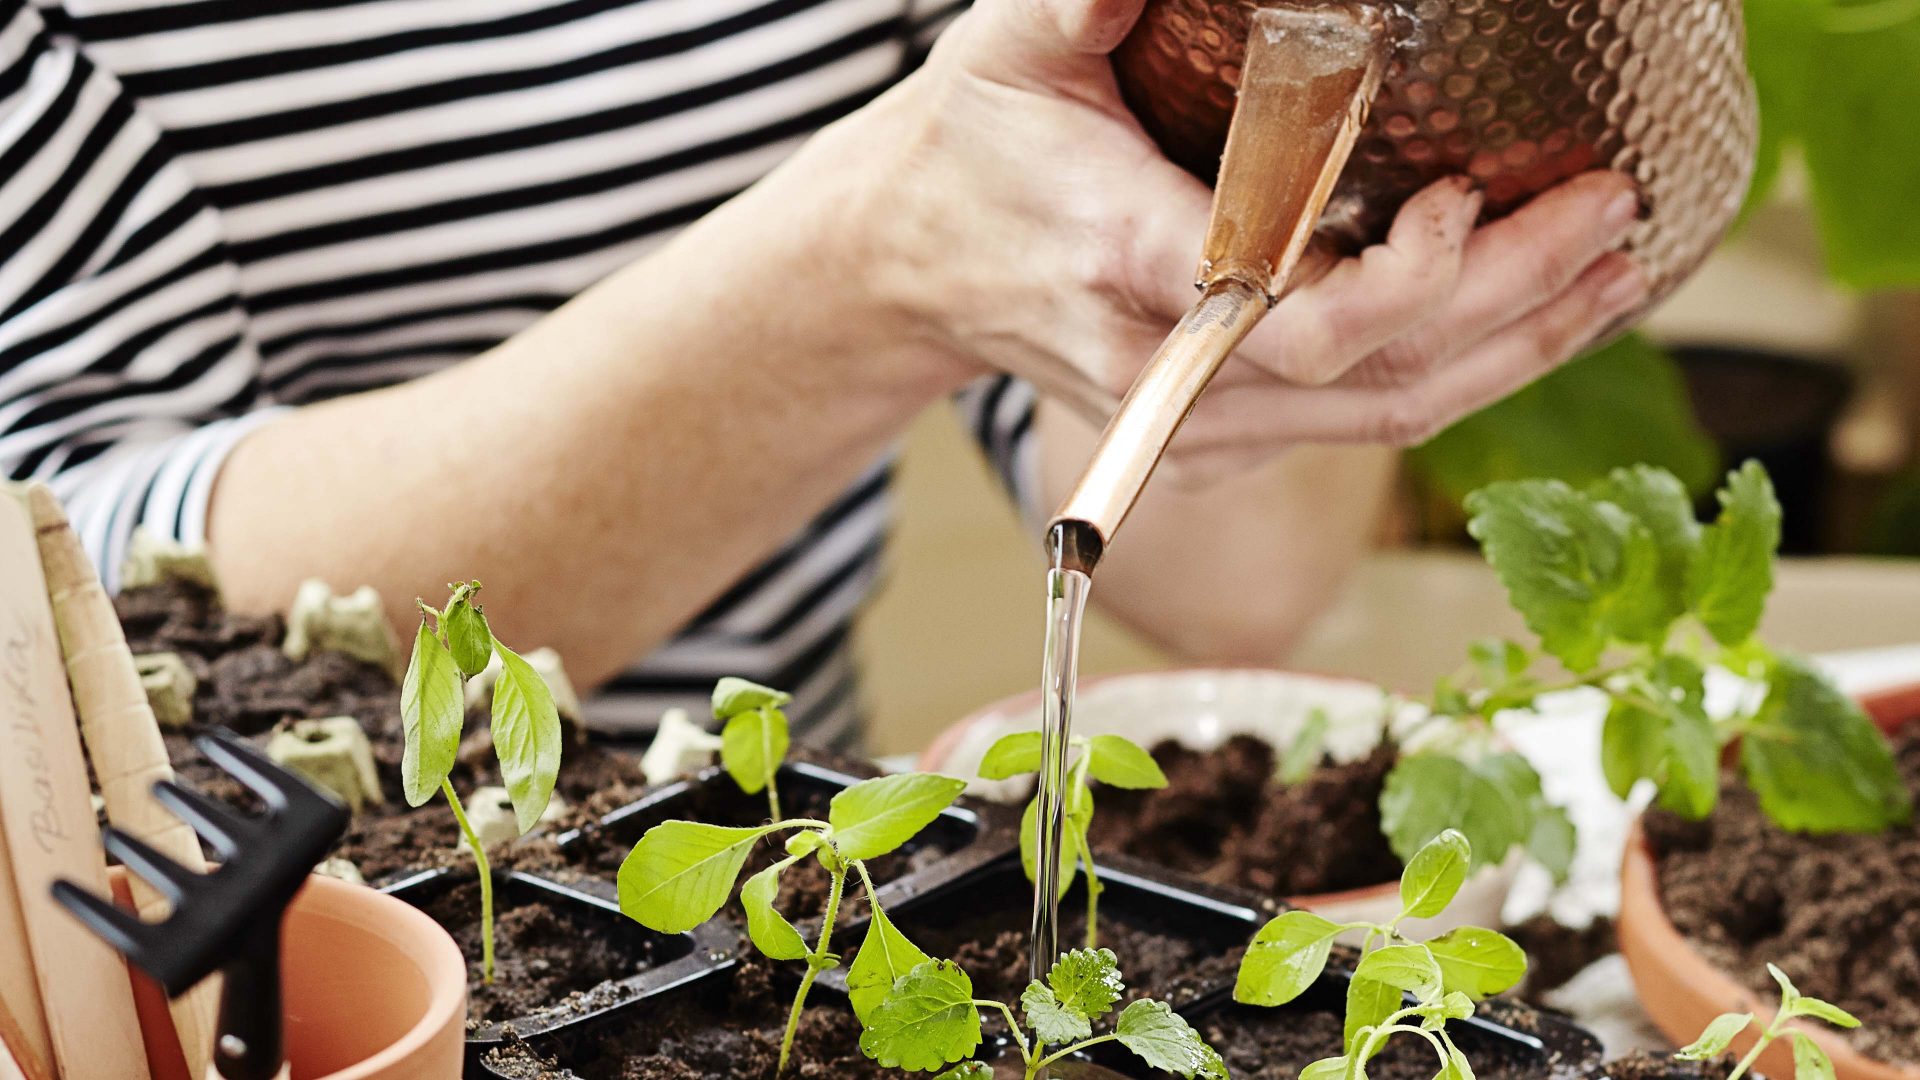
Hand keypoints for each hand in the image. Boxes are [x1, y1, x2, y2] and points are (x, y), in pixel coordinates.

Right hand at [828, 0, 1648, 480]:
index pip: (1283, 314)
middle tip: (1609, 214)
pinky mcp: (1208, 440)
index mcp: (1120, 261)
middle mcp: (1160, 365)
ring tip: (1613, 275)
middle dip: (1509, 302)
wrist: (905, 265)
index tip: (1463, 199)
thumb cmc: (968, 147)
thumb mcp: (1012, 42)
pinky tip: (1531, 326)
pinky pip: (1355, 427)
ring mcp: (1186, 420)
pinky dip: (1457, 379)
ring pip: (1378, 418)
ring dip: (1511, 353)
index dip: (1400, 281)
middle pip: (1368, 375)